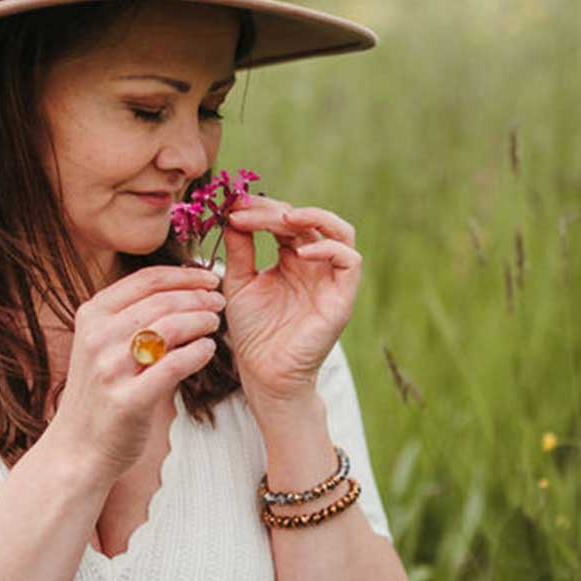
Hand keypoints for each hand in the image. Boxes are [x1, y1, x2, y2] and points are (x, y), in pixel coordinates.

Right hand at [48, 264, 225, 480]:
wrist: (77, 449)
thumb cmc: (99, 395)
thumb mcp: (104, 346)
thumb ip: (136, 320)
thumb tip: (188, 294)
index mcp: (92, 315)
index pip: (146, 280)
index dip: (184, 274)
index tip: (208, 278)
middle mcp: (98, 337)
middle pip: (162, 300)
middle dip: (199, 297)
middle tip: (219, 303)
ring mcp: (110, 368)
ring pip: (170, 327)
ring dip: (201, 321)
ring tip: (215, 324)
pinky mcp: (127, 400)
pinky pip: (173, 366)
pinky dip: (198, 353)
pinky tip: (208, 350)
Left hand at [219, 194, 361, 404]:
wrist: (264, 373)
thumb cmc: (253, 333)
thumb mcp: (239, 283)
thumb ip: (240, 249)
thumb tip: (232, 212)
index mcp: (292, 259)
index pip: (284, 221)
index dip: (260, 209)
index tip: (231, 207)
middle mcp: (315, 265)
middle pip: (307, 221)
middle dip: (275, 211)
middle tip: (246, 211)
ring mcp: (331, 279)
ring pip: (340, 231)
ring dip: (315, 217)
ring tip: (284, 218)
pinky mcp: (342, 298)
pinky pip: (349, 261)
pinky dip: (328, 249)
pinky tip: (297, 254)